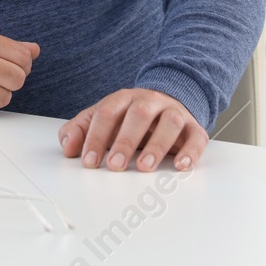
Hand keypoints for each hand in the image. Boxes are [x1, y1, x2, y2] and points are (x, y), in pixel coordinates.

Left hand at [58, 88, 205, 172]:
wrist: (167, 103)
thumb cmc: (128, 118)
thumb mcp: (101, 120)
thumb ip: (80, 130)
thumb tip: (67, 147)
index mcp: (123, 98)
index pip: (107, 113)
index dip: (96, 137)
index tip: (89, 161)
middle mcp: (150, 101)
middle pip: (139, 115)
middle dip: (125, 141)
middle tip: (114, 166)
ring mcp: (174, 112)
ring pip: (169, 122)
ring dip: (157, 145)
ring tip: (145, 167)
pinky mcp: (195, 128)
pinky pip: (197, 137)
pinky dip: (191, 152)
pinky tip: (181, 166)